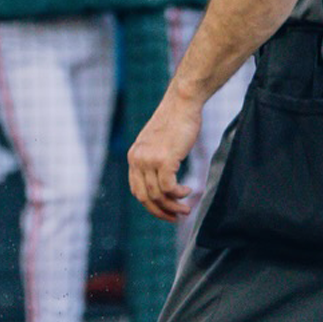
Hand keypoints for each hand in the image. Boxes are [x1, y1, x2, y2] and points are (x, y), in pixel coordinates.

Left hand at [127, 94, 202, 221]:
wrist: (181, 104)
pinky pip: (169, 187)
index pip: (136, 190)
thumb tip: (163, 181)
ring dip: (174, 206)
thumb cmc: (174, 122)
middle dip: (161, 212)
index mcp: (133, 157)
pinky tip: (188, 191)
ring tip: (187, 208)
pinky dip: (179, 194)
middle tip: (177, 217)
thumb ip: (154, 160)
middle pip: (145, 197)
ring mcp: (149, 160)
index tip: (165, 212)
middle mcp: (137, 160)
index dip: (151, 206)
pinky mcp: (164, 160)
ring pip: (158, 195)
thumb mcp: (156, 143)